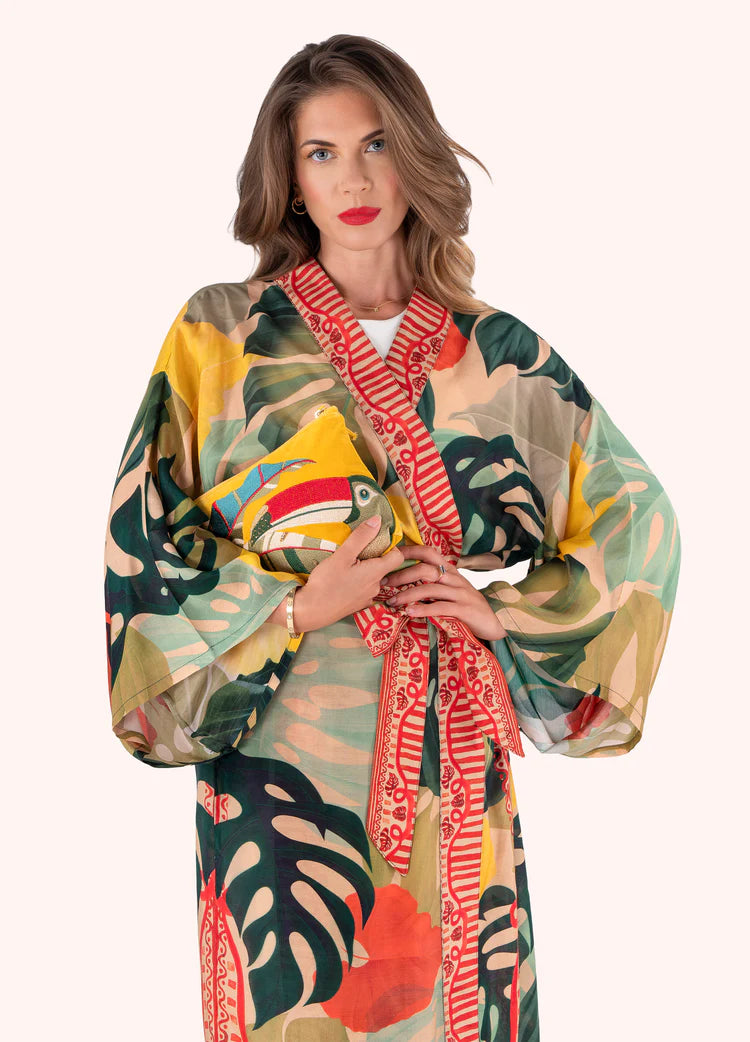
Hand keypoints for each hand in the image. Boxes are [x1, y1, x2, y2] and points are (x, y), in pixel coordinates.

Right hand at [269, 515, 403, 632]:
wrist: (311, 611)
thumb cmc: (326, 582)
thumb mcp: (342, 555)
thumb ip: (361, 537)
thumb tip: (378, 520)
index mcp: (376, 572)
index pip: (398, 556)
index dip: (391, 547)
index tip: (376, 541)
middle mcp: (377, 586)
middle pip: (385, 567)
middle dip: (375, 557)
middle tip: (357, 551)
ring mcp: (368, 597)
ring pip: (374, 578)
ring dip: (365, 570)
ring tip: (348, 565)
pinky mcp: (359, 605)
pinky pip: (365, 589)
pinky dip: (359, 582)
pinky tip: (344, 580)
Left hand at [379, 543, 506, 641]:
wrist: (496, 625)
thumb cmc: (468, 609)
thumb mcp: (451, 593)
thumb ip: (434, 586)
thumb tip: (404, 584)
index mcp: (451, 572)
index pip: (428, 553)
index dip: (409, 551)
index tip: (388, 556)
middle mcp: (455, 579)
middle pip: (425, 569)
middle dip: (401, 575)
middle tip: (383, 584)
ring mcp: (461, 593)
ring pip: (430, 588)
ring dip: (407, 595)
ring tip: (392, 602)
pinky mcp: (465, 610)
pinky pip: (441, 607)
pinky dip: (423, 609)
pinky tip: (409, 613)